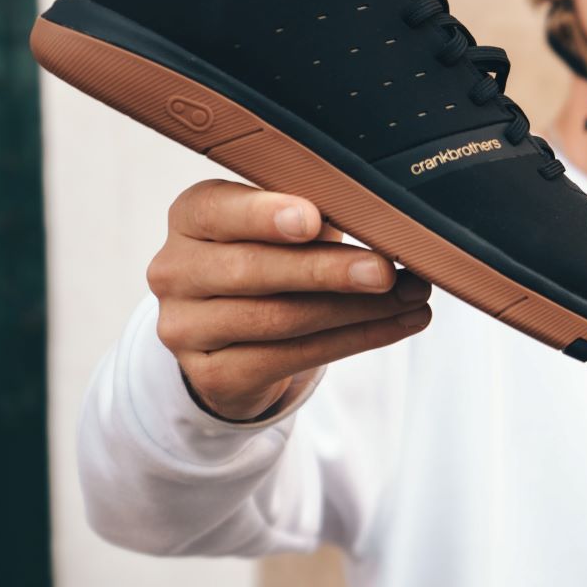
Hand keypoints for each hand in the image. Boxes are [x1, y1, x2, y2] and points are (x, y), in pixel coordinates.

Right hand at [146, 179, 431, 419]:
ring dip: (356, 310)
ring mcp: (186, 328)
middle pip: (254, 271)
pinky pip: (290, 359)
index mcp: (190, 217)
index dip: (265, 215)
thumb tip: (378, 211)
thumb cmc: (271, 254)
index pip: (219, 211)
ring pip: (279, 319)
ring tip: (411, 296)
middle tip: (386, 270)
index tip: (313, 220)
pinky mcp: (212, 375)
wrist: (234, 333)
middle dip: (328, 271)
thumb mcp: (282, 223)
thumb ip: (312, 211)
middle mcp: (175, 271)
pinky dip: (355, 340)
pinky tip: (397, 324)